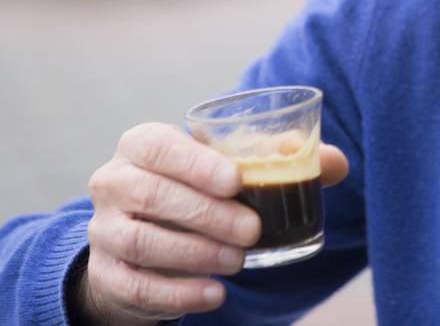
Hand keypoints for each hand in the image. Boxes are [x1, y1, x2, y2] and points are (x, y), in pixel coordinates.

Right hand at [76, 122, 348, 323]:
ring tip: (238, 261)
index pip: (159, 147)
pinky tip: (216, 293)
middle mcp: (114, 181)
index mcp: (142, 144)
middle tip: (252, 229)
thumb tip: (335, 164)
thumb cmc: (196, 189)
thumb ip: (281, 161)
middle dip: (206, 214)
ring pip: (142, 242)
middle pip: (151, 195)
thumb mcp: (228, 169)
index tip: (235, 180)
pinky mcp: (106, 273)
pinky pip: (137, 285)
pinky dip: (179, 292)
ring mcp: (103, 230)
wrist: (141, 239)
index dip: (195, 163)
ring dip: (195, 253)